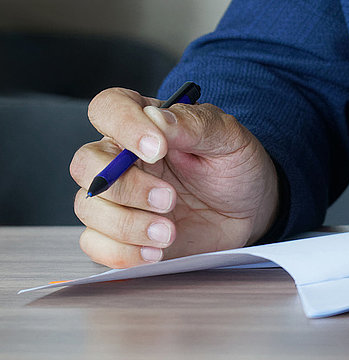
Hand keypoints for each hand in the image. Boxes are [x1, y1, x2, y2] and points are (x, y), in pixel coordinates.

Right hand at [70, 88, 279, 267]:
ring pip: (87, 206)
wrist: (250, 210)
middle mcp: (121, 159)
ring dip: (127, 224)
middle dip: (125, 186)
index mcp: (144, 124)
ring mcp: (118, 198)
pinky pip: (94, 243)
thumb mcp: (229, 137)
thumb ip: (194, 124)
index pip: (109, 108)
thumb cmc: (235, 166)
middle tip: (169, 199)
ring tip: (169, 231)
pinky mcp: (121, 234)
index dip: (123, 125)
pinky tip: (155, 252)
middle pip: (86, 164)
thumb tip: (156, 118)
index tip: (157, 149)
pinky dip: (121, 251)